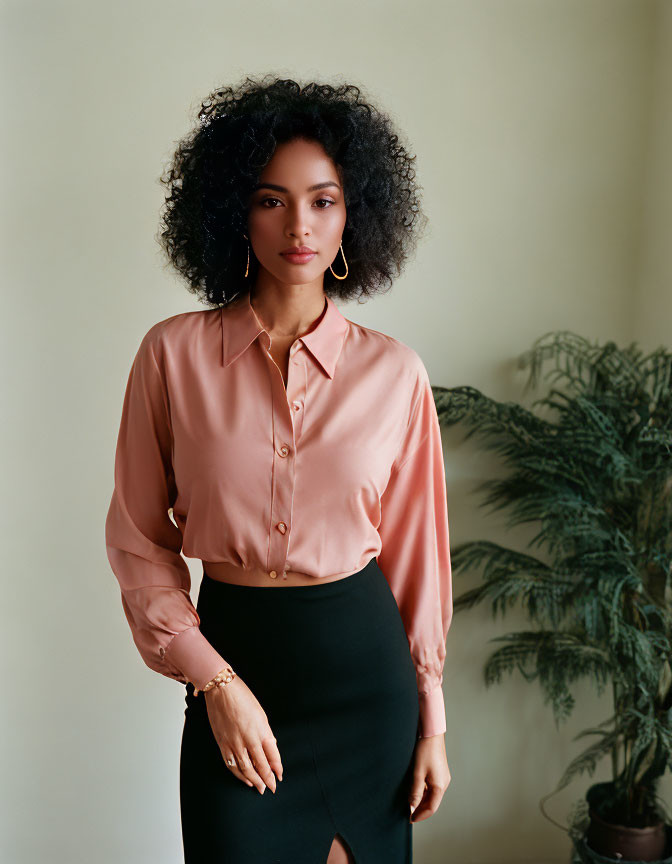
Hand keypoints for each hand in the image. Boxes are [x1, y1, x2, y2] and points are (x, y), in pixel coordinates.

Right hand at [204, 675, 282, 795]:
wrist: (222, 690)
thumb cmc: (242, 697)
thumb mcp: (261, 714)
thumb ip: (266, 733)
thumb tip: (270, 748)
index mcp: (261, 730)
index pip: (272, 755)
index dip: (277, 768)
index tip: (280, 775)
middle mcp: (249, 739)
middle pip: (260, 765)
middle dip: (267, 779)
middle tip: (272, 788)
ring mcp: (234, 743)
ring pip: (246, 769)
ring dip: (254, 780)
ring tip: (260, 787)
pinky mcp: (222, 744)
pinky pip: (231, 764)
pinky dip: (239, 775)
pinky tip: (244, 778)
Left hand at [408, 734, 450, 822]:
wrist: (432, 734)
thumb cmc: (425, 751)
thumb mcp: (417, 772)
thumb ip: (415, 791)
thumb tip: (412, 806)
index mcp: (440, 786)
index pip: (431, 808)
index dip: (420, 815)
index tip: (410, 819)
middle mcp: (443, 783)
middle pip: (432, 802)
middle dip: (420, 809)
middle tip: (408, 813)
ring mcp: (442, 778)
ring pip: (432, 795)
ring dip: (421, 800)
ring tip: (409, 803)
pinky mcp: (439, 772)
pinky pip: (432, 787)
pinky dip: (423, 791)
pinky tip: (415, 790)